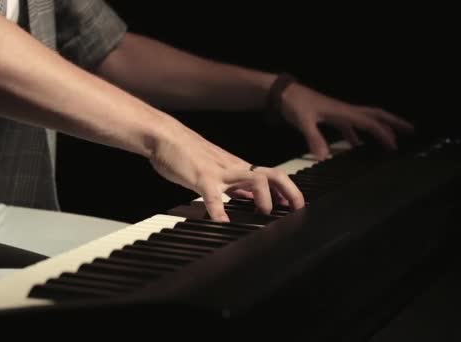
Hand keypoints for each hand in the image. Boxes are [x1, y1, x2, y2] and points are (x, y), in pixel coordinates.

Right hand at [149, 117, 304, 220]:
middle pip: (272, 175)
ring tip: (263, 215)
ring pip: (253, 180)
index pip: (271, 176)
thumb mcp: (216, 168)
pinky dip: (220, 213)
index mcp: (237, 167)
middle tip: (295, 209)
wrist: (164, 135)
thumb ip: (233, 184)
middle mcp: (234, 168)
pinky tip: (222, 225)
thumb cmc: (186, 152)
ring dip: (264, 199)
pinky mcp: (201, 178)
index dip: (288, 190)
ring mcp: (219, 172)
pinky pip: (214, 197)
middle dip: (289, 192)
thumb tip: (249, 197)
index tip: (296, 206)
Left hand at [280, 83, 413, 159]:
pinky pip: (350, 126)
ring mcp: (339, 113)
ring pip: (364, 120)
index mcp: (343, 111)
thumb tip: (324, 157)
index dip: (384, 134)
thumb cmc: (295, 104)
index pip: (370, 123)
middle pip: (375, 115)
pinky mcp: (331, 116)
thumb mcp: (304, 122)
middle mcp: (345, 111)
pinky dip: (356, 135)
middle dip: (393, 123)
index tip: (395, 146)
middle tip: (410, 131)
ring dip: (377, 129)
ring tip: (389, 141)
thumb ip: (314, 138)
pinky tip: (356, 146)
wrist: (283, 94)